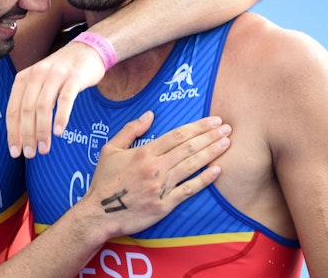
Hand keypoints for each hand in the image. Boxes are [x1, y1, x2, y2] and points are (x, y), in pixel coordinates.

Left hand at [6, 41, 104, 157]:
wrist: (89, 49)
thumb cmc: (63, 72)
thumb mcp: (41, 81)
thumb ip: (30, 100)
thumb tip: (22, 133)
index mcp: (25, 78)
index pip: (13, 109)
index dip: (12, 132)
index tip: (15, 152)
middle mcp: (37, 74)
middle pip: (26, 110)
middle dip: (27, 135)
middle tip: (30, 154)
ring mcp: (56, 74)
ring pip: (43, 106)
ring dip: (42, 131)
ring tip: (44, 149)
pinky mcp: (74, 77)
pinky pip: (65, 99)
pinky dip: (60, 117)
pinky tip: (59, 132)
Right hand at [82, 111, 230, 238]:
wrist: (99, 213)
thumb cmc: (104, 180)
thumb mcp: (110, 149)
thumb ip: (130, 130)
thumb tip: (149, 115)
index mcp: (144, 152)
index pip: (177, 135)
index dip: (198, 126)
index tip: (214, 120)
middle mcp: (155, 167)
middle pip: (189, 148)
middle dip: (210, 136)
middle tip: (227, 128)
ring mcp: (161, 187)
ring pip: (191, 166)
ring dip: (211, 153)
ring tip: (226, 144)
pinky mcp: (164, 205)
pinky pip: (188, 190)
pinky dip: (204, 180)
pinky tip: (217, 170)